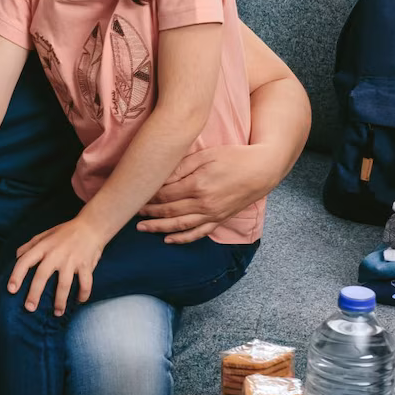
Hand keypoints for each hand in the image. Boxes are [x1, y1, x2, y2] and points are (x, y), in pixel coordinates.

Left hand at [7, 216, 106, 315]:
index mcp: (43, 246)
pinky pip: (86, 283)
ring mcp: (72, 260)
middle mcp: (56, 253)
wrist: (92, 225)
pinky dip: (83, 294)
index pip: (25, 261)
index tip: (11, 290)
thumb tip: (17, 257)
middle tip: (30, 308)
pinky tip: (79, 301)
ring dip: (60, 301)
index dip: (16, 275)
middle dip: (34, 294)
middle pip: (42, 276)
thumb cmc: (66, 232)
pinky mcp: (86, 265)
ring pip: (64, 284)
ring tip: (57, 313)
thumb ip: (31, 245)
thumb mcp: (46, 234)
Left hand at [138, 144, 279, 243]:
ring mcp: (212, 214)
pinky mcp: (219, 219)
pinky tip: (168, 240)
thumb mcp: (206, 155)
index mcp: (198, 185)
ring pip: (179, 226)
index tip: (136, 194)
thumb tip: (160, 177)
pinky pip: (198, 234)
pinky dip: (182, 239)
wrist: (262, 170)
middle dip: (148, 212)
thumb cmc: (234, 157)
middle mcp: (204, 204)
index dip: (148, 196)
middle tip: (132, 211)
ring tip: (141, 228)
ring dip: (158, 228)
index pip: (164, 195)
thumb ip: (182, 167)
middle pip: (168, 211)